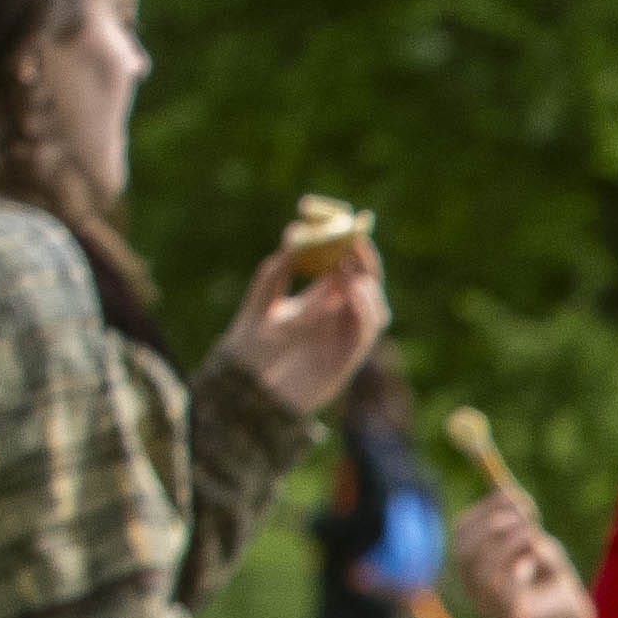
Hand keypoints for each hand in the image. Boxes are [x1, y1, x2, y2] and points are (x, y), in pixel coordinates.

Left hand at [222, 236, 387, 416]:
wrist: (243, 394)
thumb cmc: (248, 352)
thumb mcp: (258, 305)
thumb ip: (275, 274)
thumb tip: (293, 238)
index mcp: (320, 301)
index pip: (345, 267)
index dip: (349, 245)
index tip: (345, 222)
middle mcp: (337, 318)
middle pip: (365, 283)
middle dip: (364, 260)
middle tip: (354, 238)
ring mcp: (343, 339)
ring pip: (374, 307)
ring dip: (369, 285)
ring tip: (352, 268)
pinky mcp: (346, 360)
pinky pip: (366, 332)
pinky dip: (365, 309)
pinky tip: (352, 290)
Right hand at [450, 488, 592, 617]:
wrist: (571, 614)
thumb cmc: (547, 573)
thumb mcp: (533, 539)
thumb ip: (518, 518)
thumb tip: (504, 487)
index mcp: (470, 564)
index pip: (460, 531)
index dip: (485, 507)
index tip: (511, 493)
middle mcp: (471, 587)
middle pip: (464, 550)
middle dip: (494, 524)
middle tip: (526, 515)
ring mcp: (487, 606)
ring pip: (483, 567)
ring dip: (512, 541)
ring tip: (534, 539)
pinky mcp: (509, 617)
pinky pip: (506, 584)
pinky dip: (521, 563)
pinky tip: (531, 565)